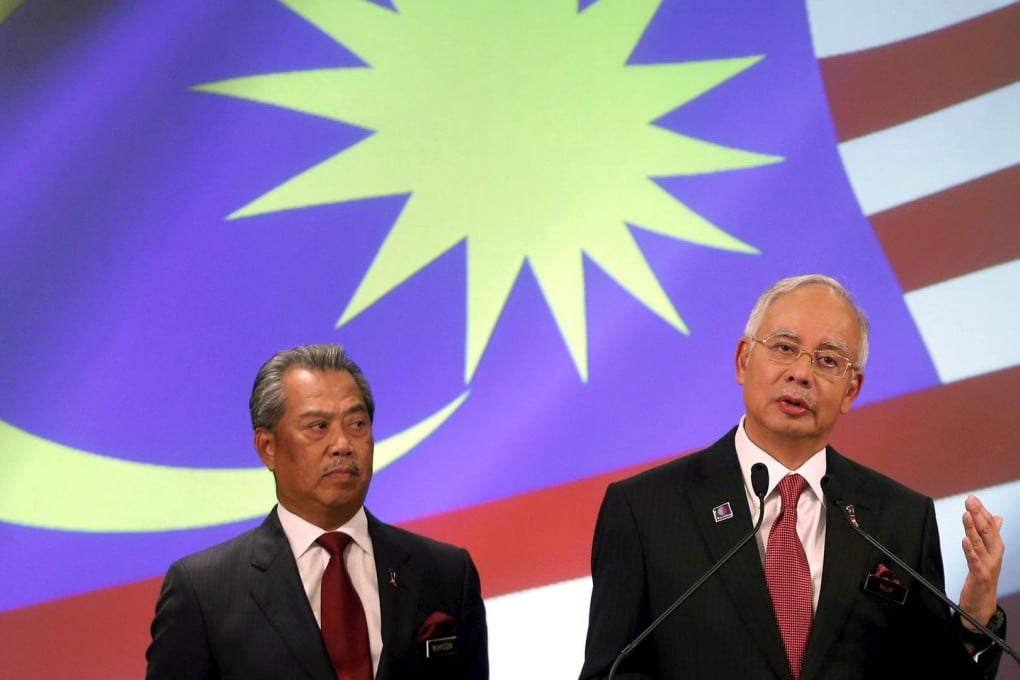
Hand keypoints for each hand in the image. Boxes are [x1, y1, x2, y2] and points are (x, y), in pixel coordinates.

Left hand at [957, 495, 1003, 628]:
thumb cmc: (984, 576)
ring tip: (966, 515)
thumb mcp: (989, 553)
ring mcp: (989, 565)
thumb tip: (998, 517)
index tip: (972, 498)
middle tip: (970, 501)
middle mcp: (995, 554)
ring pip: (980, 543)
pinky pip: (974, 561)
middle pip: (987, 531)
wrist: (983, 603)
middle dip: (978, 514)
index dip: (981, 511)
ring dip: (973, 528)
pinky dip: (970, 550)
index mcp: (996, 547)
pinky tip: (964, 540)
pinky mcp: (980, 575)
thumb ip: (991, 535)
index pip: (990, 525)